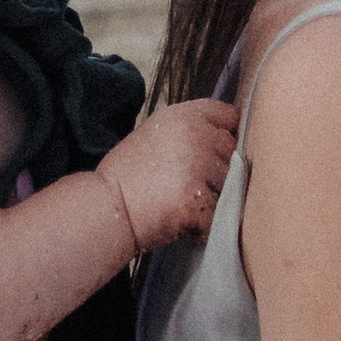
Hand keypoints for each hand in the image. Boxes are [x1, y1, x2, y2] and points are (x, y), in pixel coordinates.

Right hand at [95, 97, 238, 251]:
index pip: (230, 117)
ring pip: (231, 185)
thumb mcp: (157, 132)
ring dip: (215, 198)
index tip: (211, 152)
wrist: (106, 206)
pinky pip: (219, 215)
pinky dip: (206, 225)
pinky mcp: (198, 199)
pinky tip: (184, 221)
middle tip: (187, 184)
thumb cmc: (128, 174)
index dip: (224, 135)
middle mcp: (197, 136)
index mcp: (187, 116)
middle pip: (234, 153)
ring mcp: (199, 168)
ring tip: (183, 203)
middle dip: (218, 170)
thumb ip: (191, 130)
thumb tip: (225, 140)